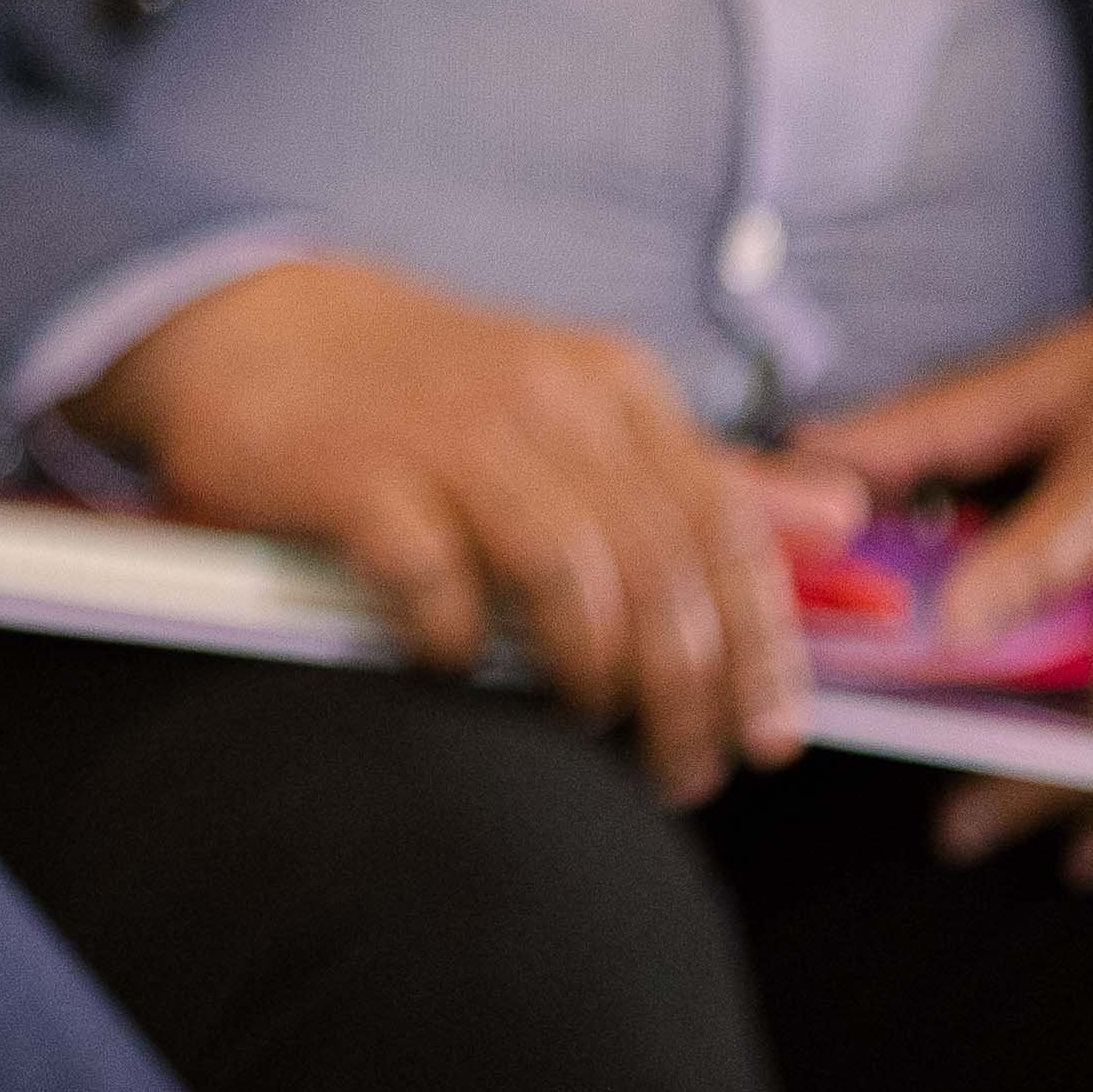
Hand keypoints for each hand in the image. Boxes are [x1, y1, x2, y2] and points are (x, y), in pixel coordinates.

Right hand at [82, 255, 861, 800]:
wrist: (249, 323)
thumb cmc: (425, 391)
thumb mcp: (577, 410)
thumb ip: (702, 473)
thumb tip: (843, 514)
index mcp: (612, 389)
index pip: (726, 529)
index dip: (762, 647)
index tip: (770, 736)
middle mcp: (544, 400)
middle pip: (659, 566)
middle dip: (686, 690)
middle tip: (681, 768)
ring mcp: (445, 431)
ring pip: (569, 572)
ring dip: (590, 672)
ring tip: (585, 725)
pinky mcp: (352, 469)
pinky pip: (433, 574)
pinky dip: (458, 637)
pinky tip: (458, 664)